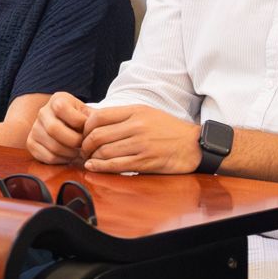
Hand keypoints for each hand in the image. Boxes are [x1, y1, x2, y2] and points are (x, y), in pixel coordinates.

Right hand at [26, 92, 92, 163]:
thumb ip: (95, 118)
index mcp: (57, 100)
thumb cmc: (81, 120)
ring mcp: (35, 128)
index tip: (87, 129)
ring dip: (70, 153)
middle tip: (83, 145)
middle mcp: (42, 112)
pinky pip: (48, 157)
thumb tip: (100, 129)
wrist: (66, 125)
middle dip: (73, 141)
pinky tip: (69, 156)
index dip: (78, 122)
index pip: (61, 108)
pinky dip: (62, 160)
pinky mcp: (31, 143)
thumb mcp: (88, 113)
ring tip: (78, 152)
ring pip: (52, 145)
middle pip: (54, 129)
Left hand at [80, 104, 200, 174]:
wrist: (194, 146)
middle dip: (85, 145)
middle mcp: (136, 126)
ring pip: (104, 151)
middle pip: (97, 135)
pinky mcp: (145, 162)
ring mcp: (140, 144)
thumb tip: (95, 120)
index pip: (98, 116)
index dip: (85, 127)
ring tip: (89, 159)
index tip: (84, 134)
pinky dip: (100, 167)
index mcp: (135, 111)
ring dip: (92, 157)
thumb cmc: (168, 129)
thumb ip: (123, 115)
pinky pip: (115, 165)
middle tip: (84, 150)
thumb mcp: (146, 113)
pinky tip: (93, 167)